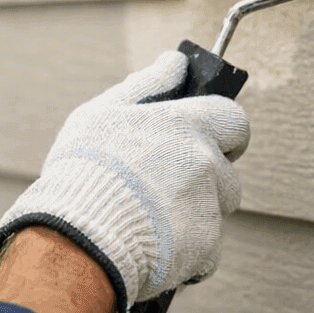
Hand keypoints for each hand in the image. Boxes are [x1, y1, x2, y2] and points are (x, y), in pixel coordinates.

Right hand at [0, 51, 249, 312]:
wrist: (79, 239)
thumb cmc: (84, 172)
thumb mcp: (103, 114)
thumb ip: (146, 84)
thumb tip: (175, 61)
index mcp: (187, 125)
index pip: (234, 119)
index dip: (221, 131)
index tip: (202, 141)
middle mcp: (207, 163)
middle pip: (227, 171)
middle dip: (206, 179)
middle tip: (164, 187)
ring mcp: (211, 208)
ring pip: (216, 210)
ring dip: (193, 215)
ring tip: (149, 220)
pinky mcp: (208, 248)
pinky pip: (207, 249)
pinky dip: (186, 251)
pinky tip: (151, 247)